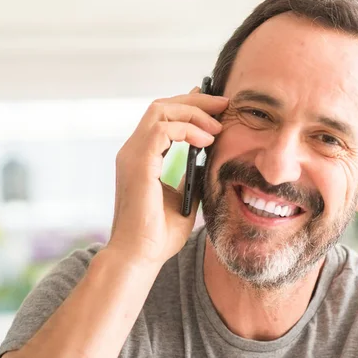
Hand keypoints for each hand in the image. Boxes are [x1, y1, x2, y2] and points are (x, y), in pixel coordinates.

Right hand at [107, 87, 227, 265]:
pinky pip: (162, 130)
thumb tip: (208, 160)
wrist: (141, 257)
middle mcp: (134, 151)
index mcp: (143, 157)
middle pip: (163, 106)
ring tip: (218, 126)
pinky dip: (187, 129)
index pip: (164, 117)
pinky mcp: (137, 163)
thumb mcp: (184, 197)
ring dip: (194, 113)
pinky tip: (207, 141)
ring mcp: (133, 155)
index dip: (190, 105)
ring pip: (161, 111)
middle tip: (224, 104)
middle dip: (196, 101)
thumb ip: (191, 175)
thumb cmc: (159, 234)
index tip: (216, 104)